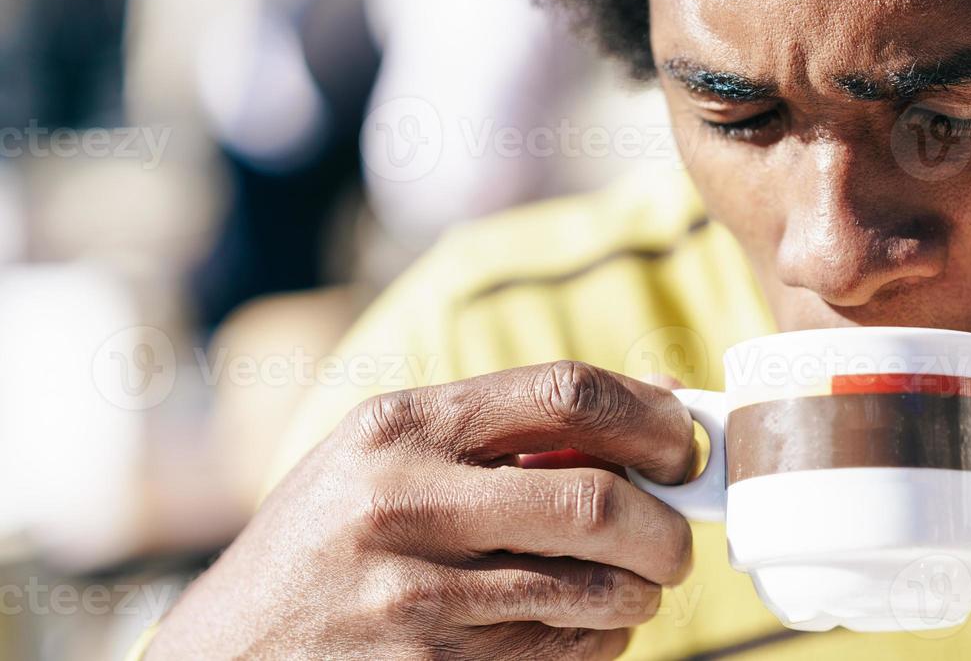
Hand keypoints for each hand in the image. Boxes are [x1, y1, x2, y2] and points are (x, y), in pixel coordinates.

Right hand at [147, 361, 696, 658]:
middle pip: (597, 502)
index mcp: (402, 426)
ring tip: (632, 585)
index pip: (566, 393)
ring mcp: (413, 600)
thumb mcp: (394, 453)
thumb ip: (513, 425)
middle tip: (677, 540)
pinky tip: (586, 628)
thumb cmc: (329, 536)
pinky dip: (599, 642)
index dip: (650, 418)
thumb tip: (657, 396)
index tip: (684, 444)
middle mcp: (404, 504)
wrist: (228, 653)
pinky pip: (559, 655)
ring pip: (590, 593)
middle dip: (665, 528)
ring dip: (637, 593)